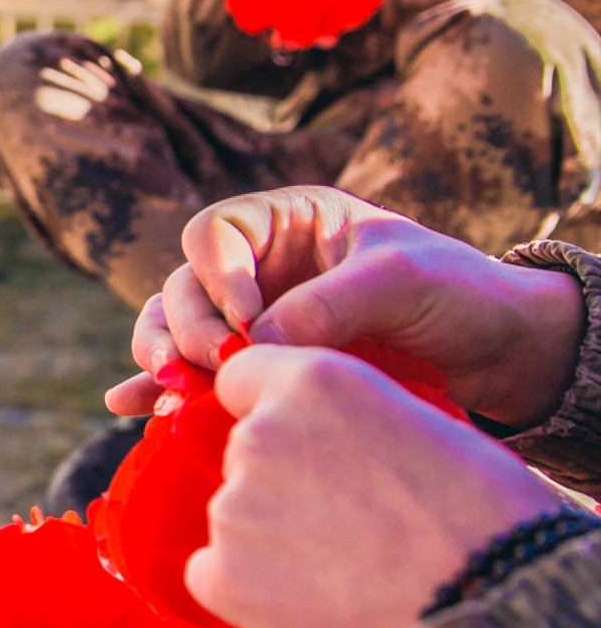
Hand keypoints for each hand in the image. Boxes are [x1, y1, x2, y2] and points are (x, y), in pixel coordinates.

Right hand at [105, 187, 581, 427]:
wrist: (498, 354)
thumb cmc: (459, 293)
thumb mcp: (404, 280)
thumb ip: (329, 303)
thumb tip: (254, 340)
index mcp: (288, 222)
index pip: (215, 233)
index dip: (217, 276)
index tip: (249, 321)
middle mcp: (258, 268)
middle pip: (183, 286)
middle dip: (184, 328)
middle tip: (203, 368)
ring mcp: (252, 320)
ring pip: (174, 329)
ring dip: (160, 358)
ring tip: (167, 391)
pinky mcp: (256, 369)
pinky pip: (192, 373)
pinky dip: (158, 388)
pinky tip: (127, 405)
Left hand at [186, 344, 561, 627]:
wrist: (499, 602)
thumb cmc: (487, 515)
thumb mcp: (422, 424)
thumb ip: (350, 420)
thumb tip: (328, 443)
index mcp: (313, 383)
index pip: (243, 380)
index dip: (277, 415)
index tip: (306, 446)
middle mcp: (259, 436)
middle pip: (244, 458)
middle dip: (283, 486)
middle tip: (348, 527)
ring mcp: (236, 508)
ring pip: (236, 520)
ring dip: (273, 542)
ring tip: (347, 574)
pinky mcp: (226, 576)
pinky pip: (213, 577)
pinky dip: (250, 593)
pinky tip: (312, 605)